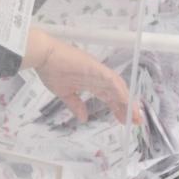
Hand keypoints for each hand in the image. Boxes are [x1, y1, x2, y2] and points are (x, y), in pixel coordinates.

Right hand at [24, 28, 141, 124]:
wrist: (43, 56)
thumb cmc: (50, 70)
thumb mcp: (64, 93)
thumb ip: (75, 105)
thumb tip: (83, 118)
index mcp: (90, 82)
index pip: (109, 97)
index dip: (117, 108)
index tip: (124, 120)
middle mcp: (97, 77)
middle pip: (117, 94)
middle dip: (126, 107)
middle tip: (136, 121)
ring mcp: (98, 71)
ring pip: (118, 87)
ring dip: (127, 100)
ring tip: (134, 114)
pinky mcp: (96, 67)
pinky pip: (112, 80)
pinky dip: (119, 90)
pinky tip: (125, 101)